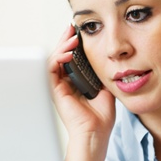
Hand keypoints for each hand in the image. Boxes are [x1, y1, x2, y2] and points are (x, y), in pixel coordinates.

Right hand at [48, 25, 115, 142]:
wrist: (96, 133)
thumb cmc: (101, 118)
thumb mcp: (106, 90)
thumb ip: (103, 75)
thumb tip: (108, 60)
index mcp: (76, 82)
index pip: (72, 59)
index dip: (74, 45)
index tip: (81, 33)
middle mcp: (65, 83)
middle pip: (61, 56)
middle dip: (66, 40)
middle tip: (73, 27)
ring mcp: (59, 86)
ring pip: (55, 59)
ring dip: (62, 46)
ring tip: (72, 37)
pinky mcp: (54, 90)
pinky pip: (51, 68)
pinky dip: (58, 58)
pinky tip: (68, 53)